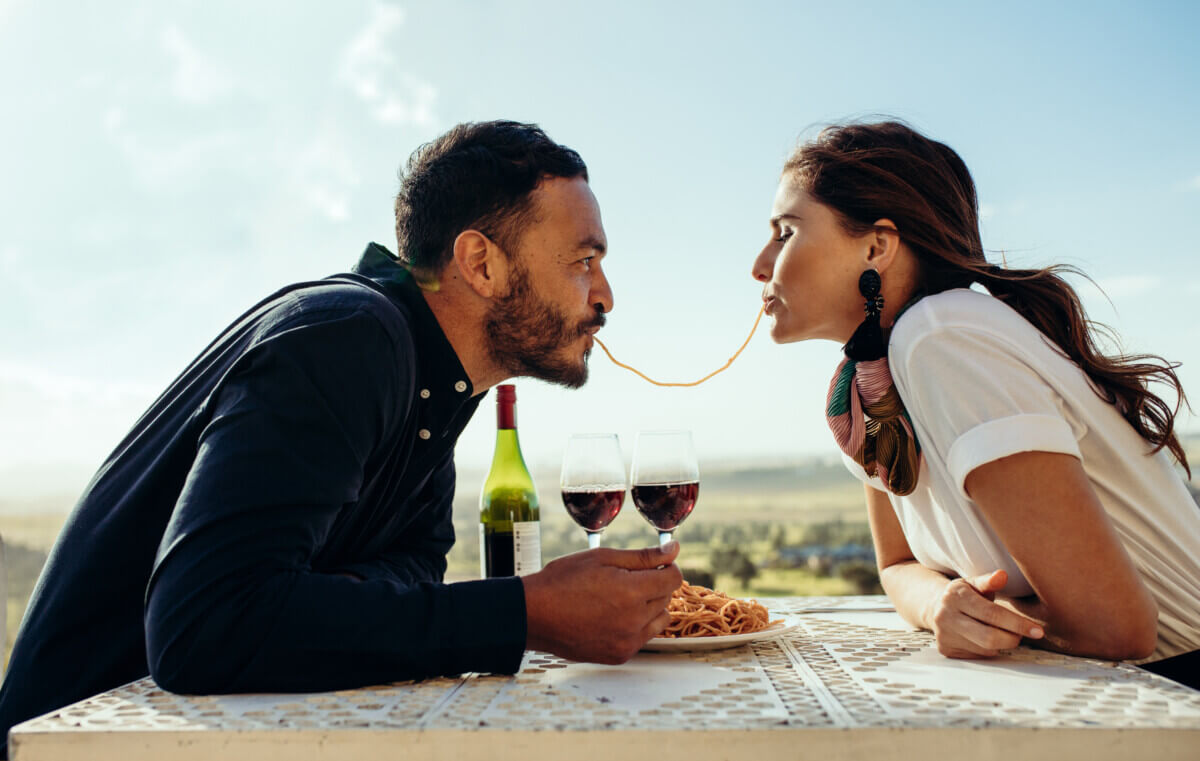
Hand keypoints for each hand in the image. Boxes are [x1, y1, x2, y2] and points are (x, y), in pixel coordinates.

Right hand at [522, 541, 683, 664]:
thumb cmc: (563, 581)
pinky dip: (634, 626)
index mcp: (633, 592)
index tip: (655, 564)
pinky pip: (642, 638)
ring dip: (649, 607)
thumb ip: (643, 556)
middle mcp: (635, 620)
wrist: (534, 614)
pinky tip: (610, 616)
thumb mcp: (602, 558)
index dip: (667, 566)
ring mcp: (628, 641)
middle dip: (654, 585)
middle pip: (666, 598)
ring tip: (619, 599)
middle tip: (626, 579)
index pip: (674, 578)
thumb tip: (674, 550)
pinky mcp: (619, 655)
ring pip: (659, 620)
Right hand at [926, 570, 1044, 657]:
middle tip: (1020, 635)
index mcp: (955, 596)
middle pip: (989, 637)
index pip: (992, 614)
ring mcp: (944, 635)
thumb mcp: (974, 583)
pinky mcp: (946, 650)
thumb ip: (989, 581)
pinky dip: (988, 650)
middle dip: (1012, 638)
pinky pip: (977, 656)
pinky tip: (984, 639)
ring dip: (1001, 644)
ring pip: (985, 649)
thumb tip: (1002, 575)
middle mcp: (945, 616)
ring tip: (1001, 633)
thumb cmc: (963, 595)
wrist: (934, 606)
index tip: (1037, 631)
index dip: (1017, 624)